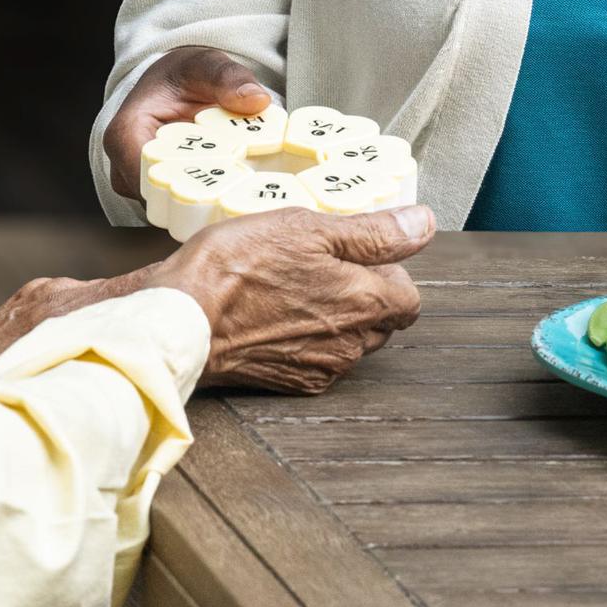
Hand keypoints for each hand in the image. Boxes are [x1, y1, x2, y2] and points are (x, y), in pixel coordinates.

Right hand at [104, 46, 274, 198]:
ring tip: (248, 198)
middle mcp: (125, 168)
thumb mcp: (207, 64)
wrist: (176, 86)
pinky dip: (208, 206)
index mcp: (126, 134)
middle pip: (163, 203)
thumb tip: (256, 100)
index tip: (230, 186)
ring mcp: (139, 188)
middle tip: (250, 198)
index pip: (148, 177)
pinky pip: (181, 211)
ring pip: (173, 213)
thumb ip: (229, 78)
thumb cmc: (184, 74)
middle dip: (206, 204)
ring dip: (209, 208)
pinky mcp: (157, 198)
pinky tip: (238, 199)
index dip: (187, 188)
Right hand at [141, 205, 431, 393]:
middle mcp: (352, 343)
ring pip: (352, 341)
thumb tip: (422, 224)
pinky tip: (276, 315)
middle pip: (383, 320)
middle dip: (364, 294)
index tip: (356, 255)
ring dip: (336, 317)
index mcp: (365, 302)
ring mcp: (323, 367)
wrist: (183, 321)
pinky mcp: (294, 382)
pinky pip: (320, 360)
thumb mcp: (307, 228)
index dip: (388, 270)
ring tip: (292, 287)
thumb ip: (373, 231)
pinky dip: (307, 339)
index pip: (410, 296)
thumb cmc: (236, 270)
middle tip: (319, 266)